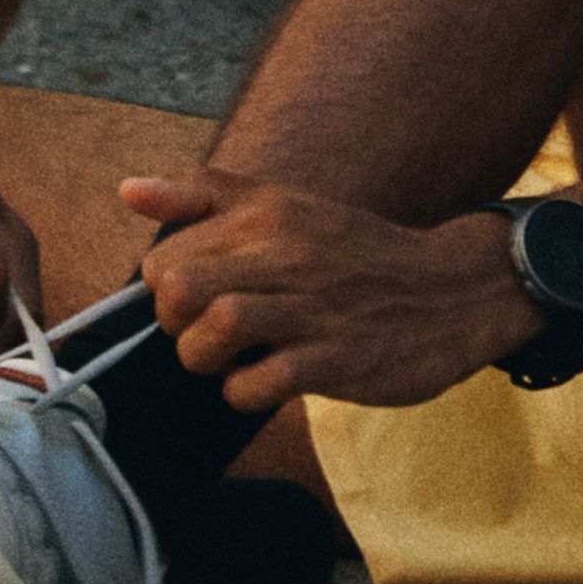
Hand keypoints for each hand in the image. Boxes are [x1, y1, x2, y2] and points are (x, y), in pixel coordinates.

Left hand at [123, 167, 539, 413]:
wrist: (455, 290)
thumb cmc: (357, 254)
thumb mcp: (286, 205)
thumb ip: (206, 195)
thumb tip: (127, 190)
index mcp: (271, 215)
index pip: (169, 254)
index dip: (165, 290)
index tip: (196, 301)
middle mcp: (291, 255)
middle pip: (182, 287)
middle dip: (174, 324)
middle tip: (201, 334)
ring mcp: (316, 310)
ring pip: (216, 329)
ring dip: (203, 358)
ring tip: (226, 361)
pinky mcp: (339, 361)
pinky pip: (261, 383)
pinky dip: (243, 393)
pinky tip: (259, 385)